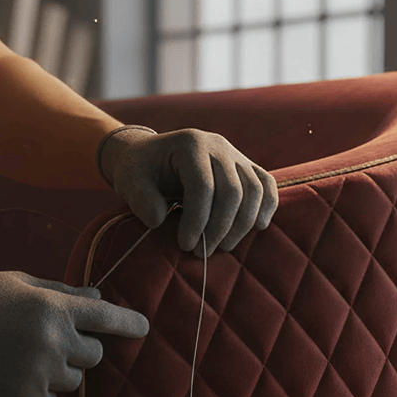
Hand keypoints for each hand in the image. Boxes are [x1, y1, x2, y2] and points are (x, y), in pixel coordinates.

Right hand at [0, 270, 148, 396]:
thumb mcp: (23, 283)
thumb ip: (64, 293)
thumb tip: (99, 298)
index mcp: (55, 308)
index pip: (107, 317)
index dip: (130, 324)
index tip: (144, 329)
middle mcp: (54, 340)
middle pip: (95, 355)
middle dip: (83, 349)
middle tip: (56, 342)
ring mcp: (40, 371)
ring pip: (75, 379)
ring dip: (62, 371)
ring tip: (28, 357)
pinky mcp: (25, 396)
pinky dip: (42, 389)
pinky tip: (17, 373)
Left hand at [101, 127, 278, 256]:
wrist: (152, 156)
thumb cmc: (140, 171)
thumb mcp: (129, 182)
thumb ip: (140, 199)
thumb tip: (160, 219)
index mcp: (189, 144)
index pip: (202, 186)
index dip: (197, 220)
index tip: (185, 245)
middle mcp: (217, 145)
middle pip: (233, 191)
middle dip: (219, 227)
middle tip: (202, 252)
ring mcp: (235, 155)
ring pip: (254, 190)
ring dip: (242, 225)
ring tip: (222, 246)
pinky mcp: (246, 167)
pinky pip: (267, 185)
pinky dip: (267, 207)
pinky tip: (257, 227)